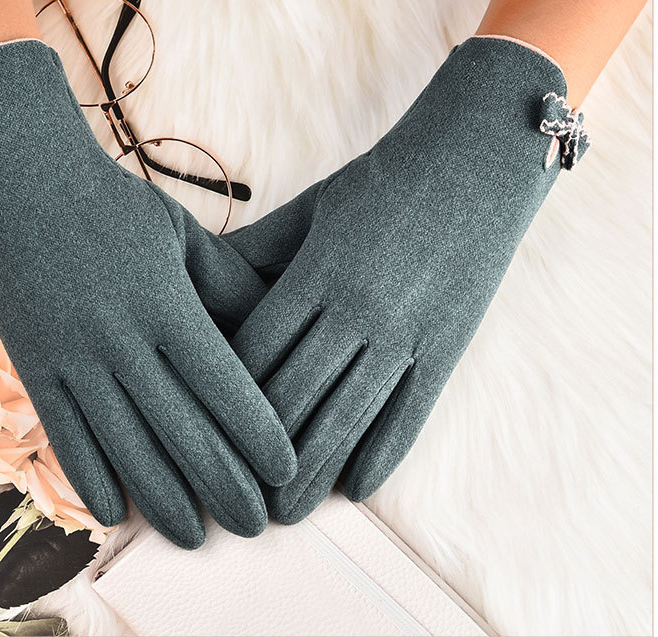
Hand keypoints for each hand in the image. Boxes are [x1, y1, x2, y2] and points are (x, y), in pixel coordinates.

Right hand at [0, 39, 296, 547]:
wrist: (24, 180)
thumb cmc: (118, 207)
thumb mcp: (184, 238)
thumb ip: (227, 288)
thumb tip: (274, 335)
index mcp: (166, 303)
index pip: (222, 385)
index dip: (257, 434)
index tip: (287, 471)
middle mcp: (119, 338)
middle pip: (180, 429)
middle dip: (223, 484)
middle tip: (256, 524)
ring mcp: (70, 356)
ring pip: (124, 446)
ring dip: (162, 499)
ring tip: (194, 536)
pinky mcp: (33, 365)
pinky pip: (63, 435)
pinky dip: (88, 479)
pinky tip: (114, 513)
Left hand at [224, 36, 586, 522]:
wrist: (472, 160)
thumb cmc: (380, 184)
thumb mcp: (311, 210)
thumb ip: (257, 251)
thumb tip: (199, 277)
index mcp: (316, 273)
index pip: (257, 354)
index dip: (224, 404)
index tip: (200, 440)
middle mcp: (358, 310)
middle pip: (295, 398)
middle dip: (258, 456)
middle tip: (231, 498)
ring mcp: (407, 332)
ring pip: (349, 419)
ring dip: (313, 474)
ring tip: (285, 512)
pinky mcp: (447, 345)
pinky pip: (411, 413)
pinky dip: (382, 454)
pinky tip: (357, 487)